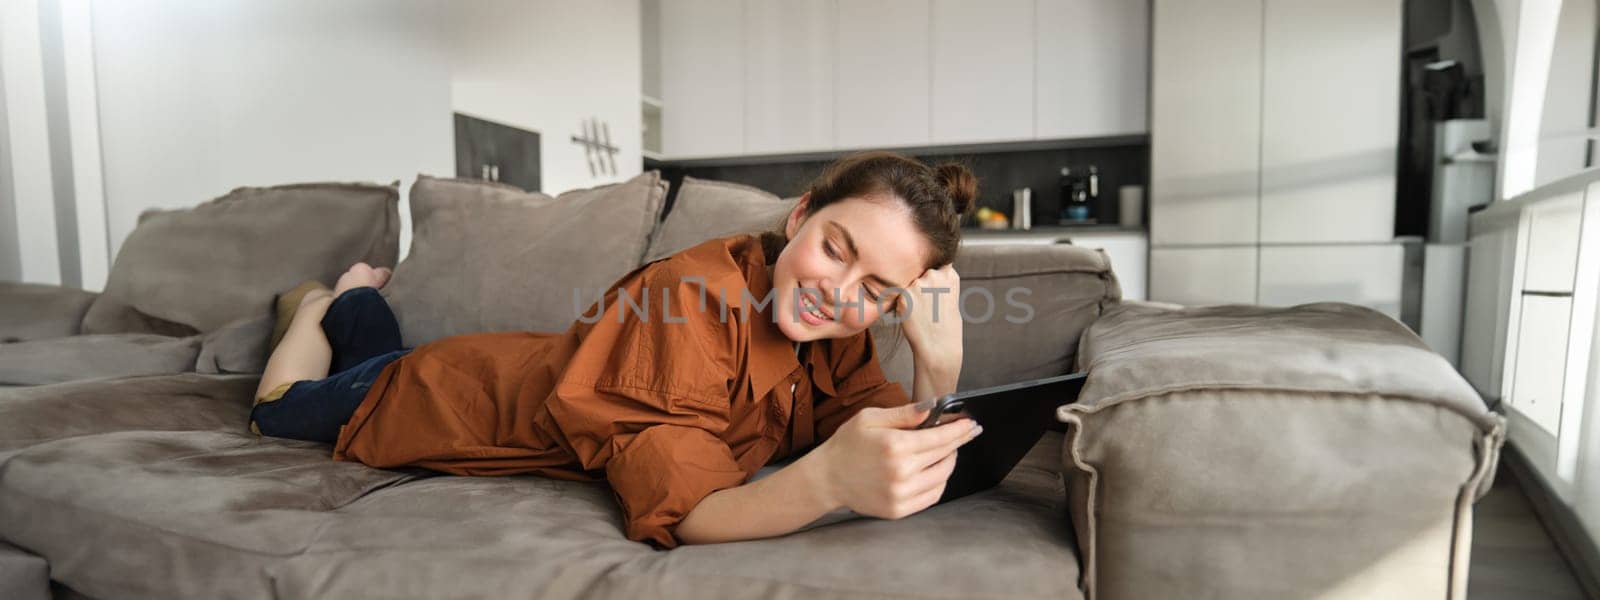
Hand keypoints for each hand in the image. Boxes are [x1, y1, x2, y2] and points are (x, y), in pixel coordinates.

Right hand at [812, 402, 980, 518]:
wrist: (827, 478)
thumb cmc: (848, 444)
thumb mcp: (871, 418)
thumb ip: (904, 414)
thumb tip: (933, 407)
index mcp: (895, 445)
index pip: (941, 437)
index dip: (960, 430)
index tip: (972, 424)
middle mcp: (901, 472)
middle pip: (945, 455)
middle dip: (958, 443)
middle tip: (965, 434)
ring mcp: (901, 494)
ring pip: (942, 477)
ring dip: (949, 462)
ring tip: (948, 452)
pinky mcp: (899, 509)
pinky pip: (932, 496)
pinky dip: (940, 482)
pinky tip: (935, 471)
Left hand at [895, 264, 961, 372]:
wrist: (939, 347)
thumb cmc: (947, 325)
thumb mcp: (951, 297)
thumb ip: (940, 282)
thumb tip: (928, 273)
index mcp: (949, 275)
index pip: (937, 264)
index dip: (934, 276)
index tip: (935, 289)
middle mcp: (934, 275)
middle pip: (921, 273)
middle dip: (922, 285)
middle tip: (928, 306)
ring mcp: (918, 284)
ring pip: (910, 284)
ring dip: (912, 295)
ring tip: (922, 312)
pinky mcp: (904, 296)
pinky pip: (901, 295)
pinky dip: (904, 304)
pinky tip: (914, 316)